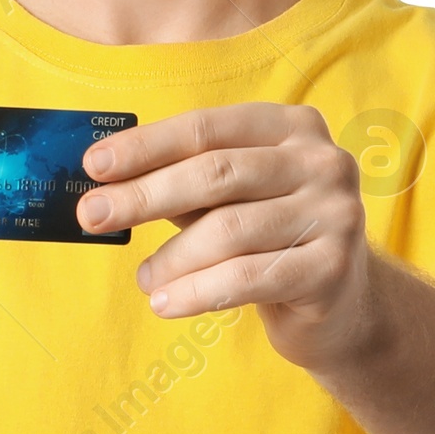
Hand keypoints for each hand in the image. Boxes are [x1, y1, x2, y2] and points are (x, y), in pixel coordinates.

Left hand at [76, 104, 374, 371]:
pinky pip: (247, 278)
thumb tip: (105, 182)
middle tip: (93, 216)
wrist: (341, 306)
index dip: (147, 145)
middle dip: (145, 195)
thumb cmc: (270, 240)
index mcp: (293, 127)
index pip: (208, 128)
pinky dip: (197, 292)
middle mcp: (322, 161)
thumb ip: (183, 183)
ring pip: (229, 230)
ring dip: (172, 258)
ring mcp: (336, 214)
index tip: (93, 165)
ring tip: (145, 279)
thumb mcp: (230, 200)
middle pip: (216, 173)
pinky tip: (165, 303)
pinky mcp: (333, 268)